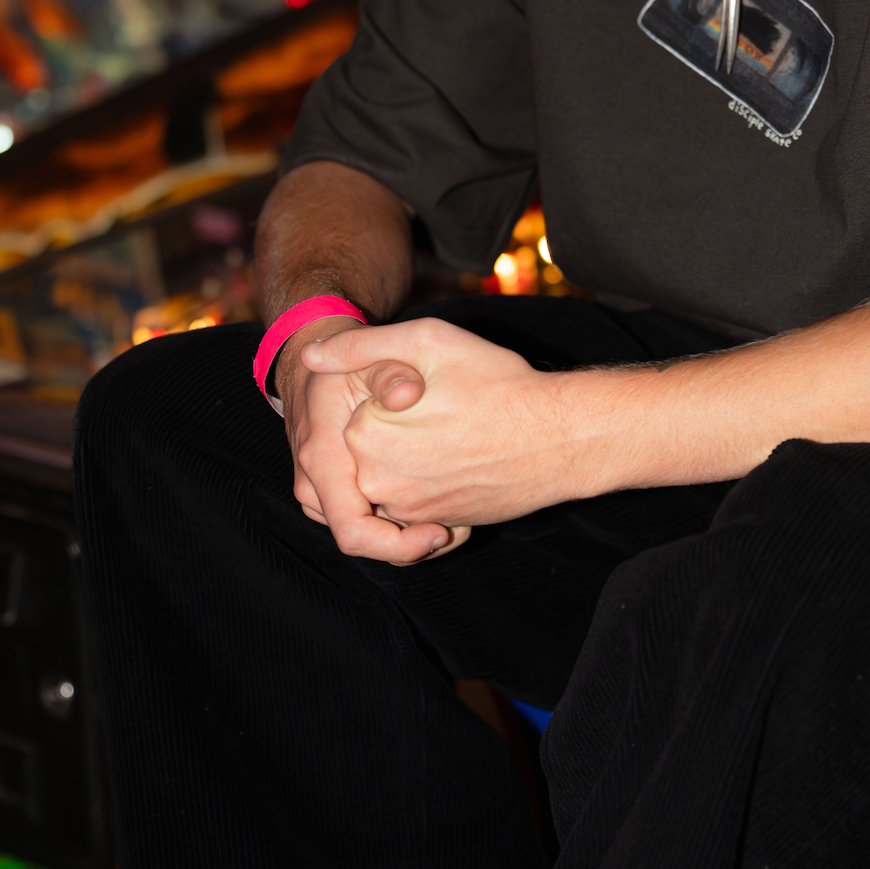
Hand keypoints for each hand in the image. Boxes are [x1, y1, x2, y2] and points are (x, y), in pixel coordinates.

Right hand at [277, 316, 464, 563]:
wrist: (307, 369)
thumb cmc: (343, 364)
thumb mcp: (367, 356)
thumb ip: (390, 371)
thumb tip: (408, 394)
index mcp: (323, 460)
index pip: (354, 533)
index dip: (399, 545)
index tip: (440, 532)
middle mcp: (315, 486)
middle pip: (367, 543)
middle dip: (413, 545)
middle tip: (458, 529)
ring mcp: (320, 493)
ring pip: (367, 536)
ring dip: (407, 536)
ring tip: (452, 520)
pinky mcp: (332, 493)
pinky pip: (364, 522)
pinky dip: (397, 523)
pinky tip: (433, 509)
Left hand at [298, 317, 582, 532]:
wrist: (558, 439)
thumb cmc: (497, 383)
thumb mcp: (427, 341)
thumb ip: (361, 347)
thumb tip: (311, 356)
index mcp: (364, 437)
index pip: (356, 411)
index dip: (394, 393)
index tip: (428, 385)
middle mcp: (378, 483)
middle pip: (372, 446)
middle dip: (400, 428)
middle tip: (448, 408)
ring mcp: (409, 511)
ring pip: (392, 477)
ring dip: (414, 458)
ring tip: (458, 431)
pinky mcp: (438, 526)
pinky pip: (418, 504)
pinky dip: (433, 483)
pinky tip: (466, 457)